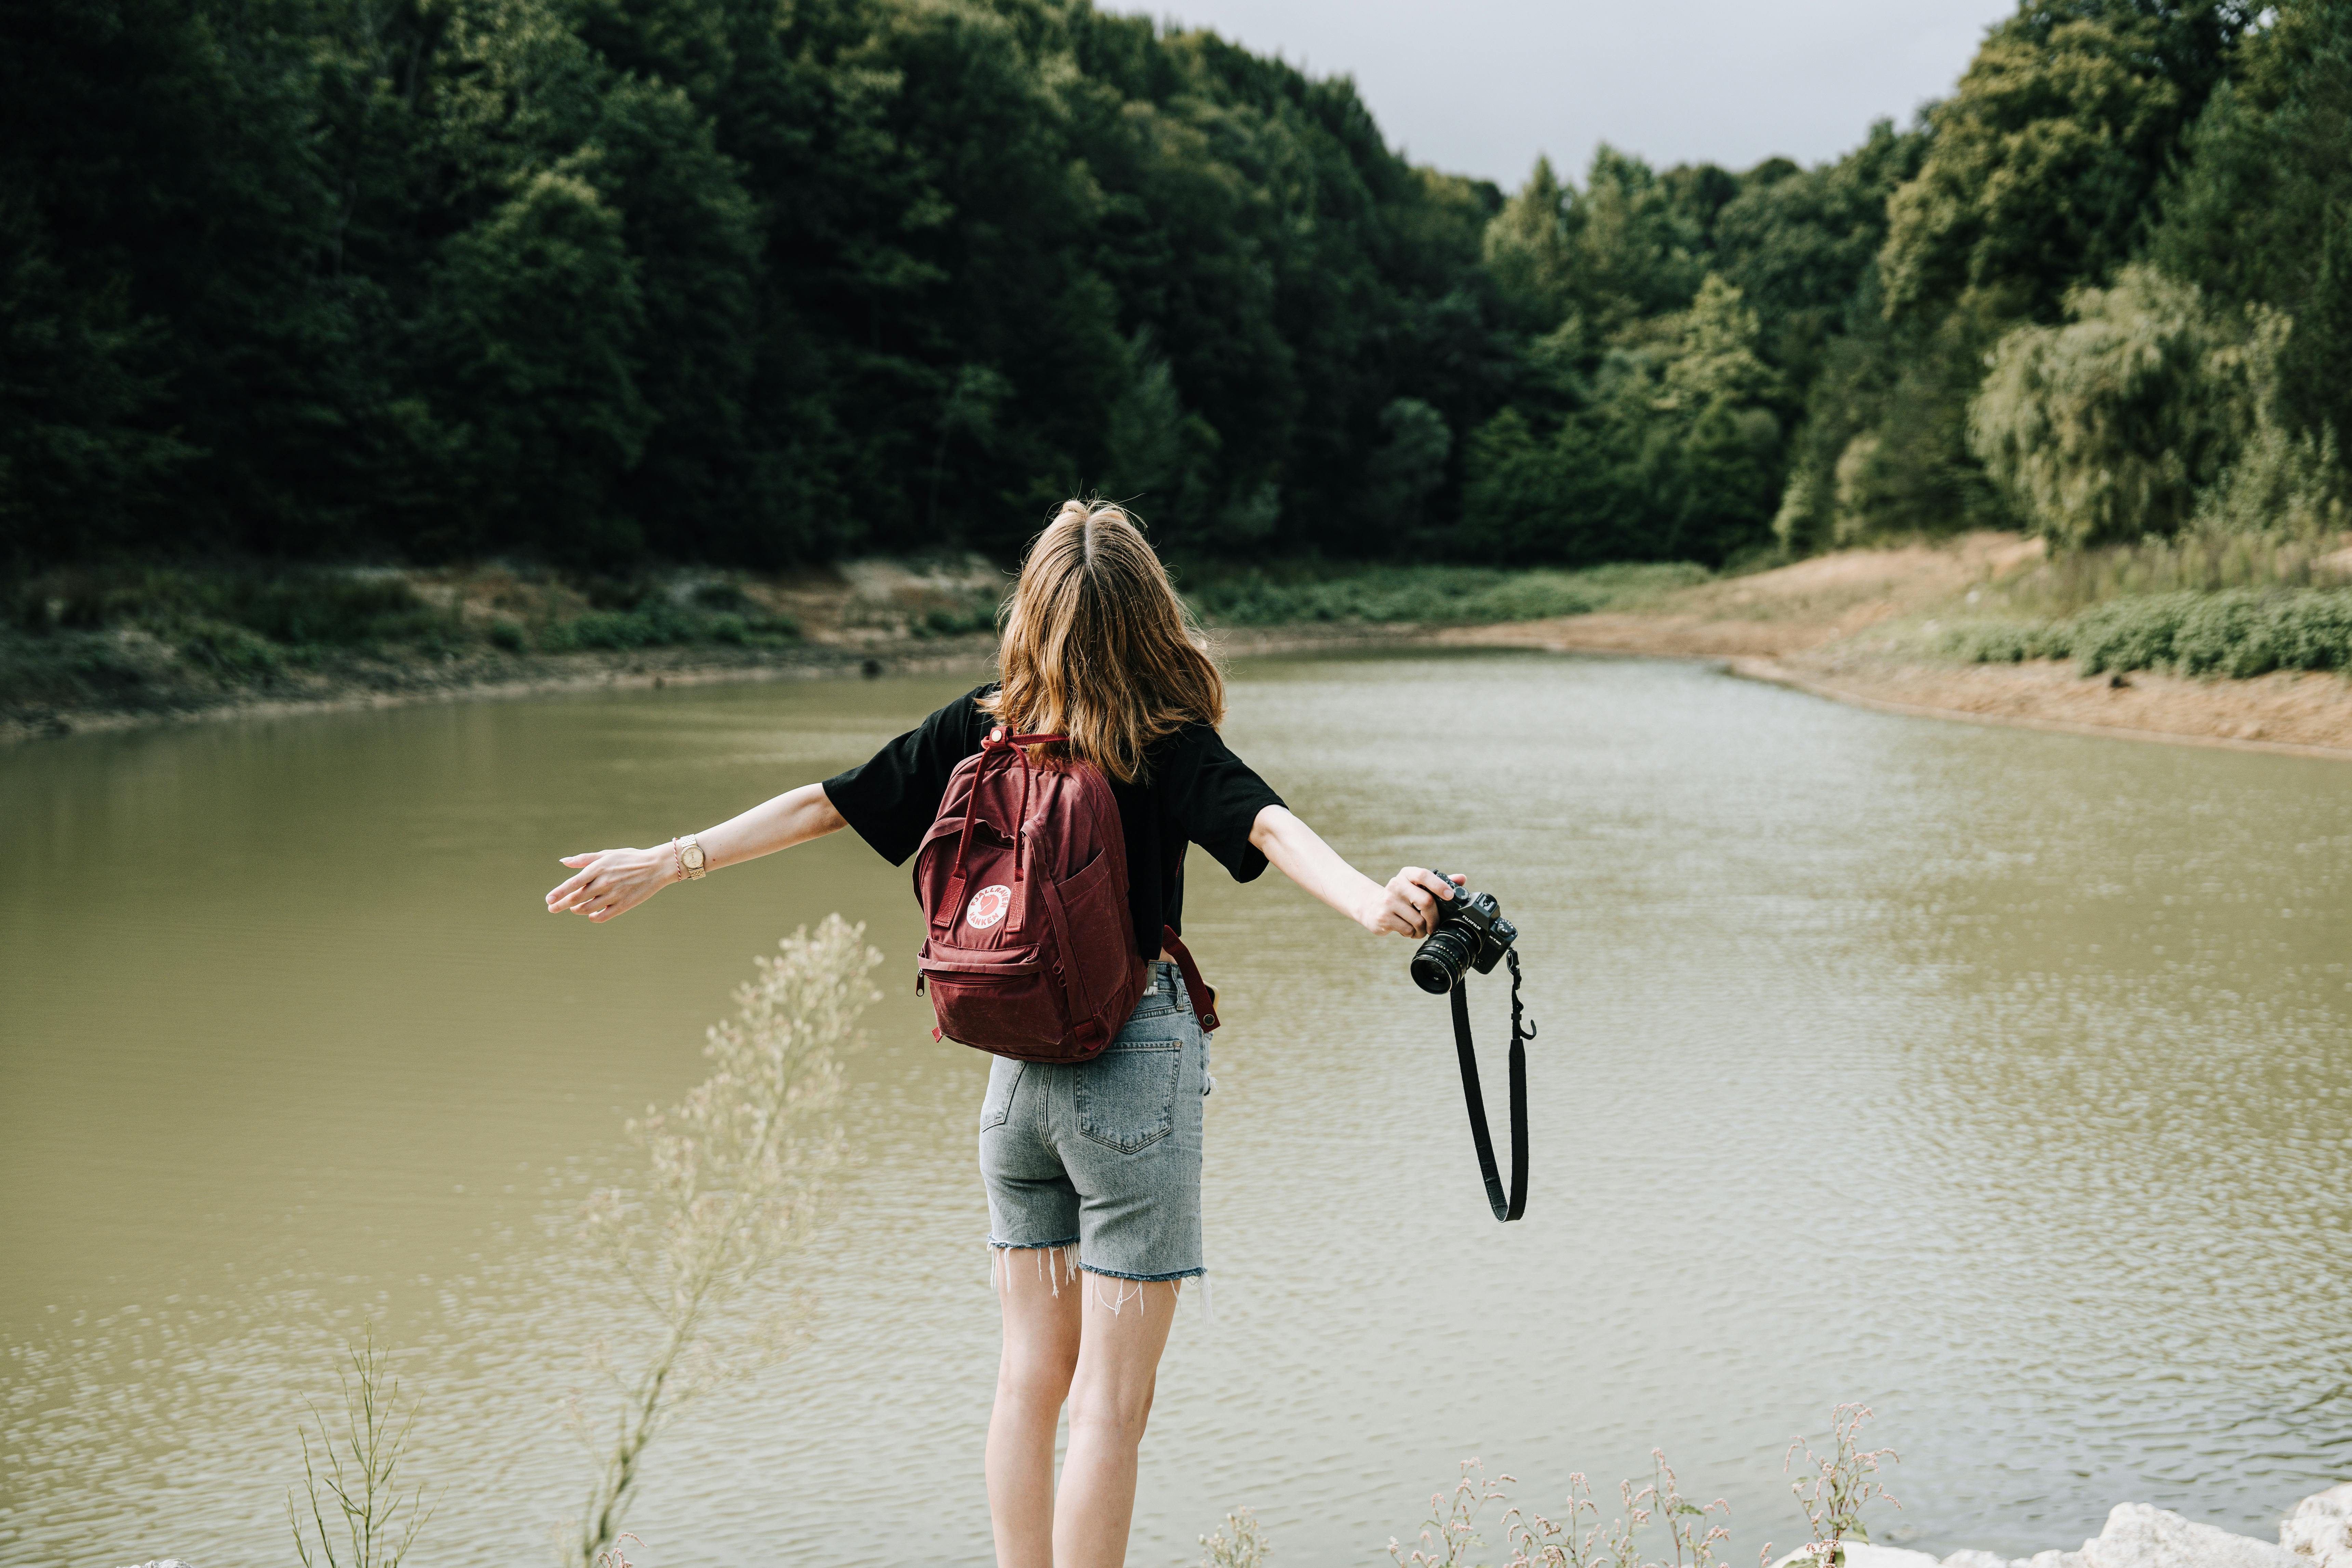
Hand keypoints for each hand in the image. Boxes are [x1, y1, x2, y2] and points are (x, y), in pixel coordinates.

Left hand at [545, 846, 675, 921]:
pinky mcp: (623, 906)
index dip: (558, 893)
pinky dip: (593, 917)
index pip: (572, 884)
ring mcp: (613, 895)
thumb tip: (563, 862)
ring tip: (573, 908)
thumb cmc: (629, 859)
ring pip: (587, 909)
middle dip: (561, 904)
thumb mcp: (606, 855)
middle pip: (576, 898)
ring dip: (576, 910)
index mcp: (598, 868)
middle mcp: (604, 882)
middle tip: (552, 908)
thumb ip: (584, 859)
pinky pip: (602, 916)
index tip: (548, 900)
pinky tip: (591, 914)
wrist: (656, 867)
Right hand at [1358, 867, 1464, 937]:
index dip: (1439, 885)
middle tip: (1435, 925)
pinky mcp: (1384, 917)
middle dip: (1435, 917)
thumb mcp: (1417, 886)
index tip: (1450, 896)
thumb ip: (1439, 882)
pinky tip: (1409, 930)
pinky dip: (1413, 934)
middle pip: (1426, 901)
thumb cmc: (1402, 897)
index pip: (1424, 875)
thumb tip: (1462, 878)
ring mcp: (1388, 901)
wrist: (1372, 907)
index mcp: (1407, 874)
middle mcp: (1396, 885)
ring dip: (1424, 929)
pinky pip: (1408, 930)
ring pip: (1418, 920)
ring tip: (1420, 929)